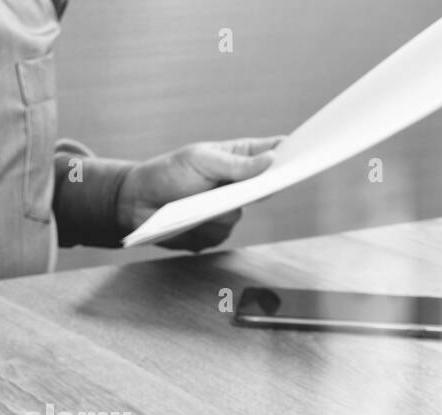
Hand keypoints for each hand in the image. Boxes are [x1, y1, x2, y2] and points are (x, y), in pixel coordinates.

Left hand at [116, 136, 281, 251]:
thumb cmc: (166, 173)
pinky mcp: (212, 234)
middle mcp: (237, 186)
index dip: (290, 155)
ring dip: (219, 210)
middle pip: (265, 189)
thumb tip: (271, 159)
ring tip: (196, 202)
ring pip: (238, 216)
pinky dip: (204, 228)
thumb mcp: (200, 161)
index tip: (307, 153)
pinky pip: (220, 235)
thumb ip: (235, 163)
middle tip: (261, 184)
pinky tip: (189, 220)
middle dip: (261, 187)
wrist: (134, 204)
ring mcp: (226, 211)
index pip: (272, 153)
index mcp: (237, 158)